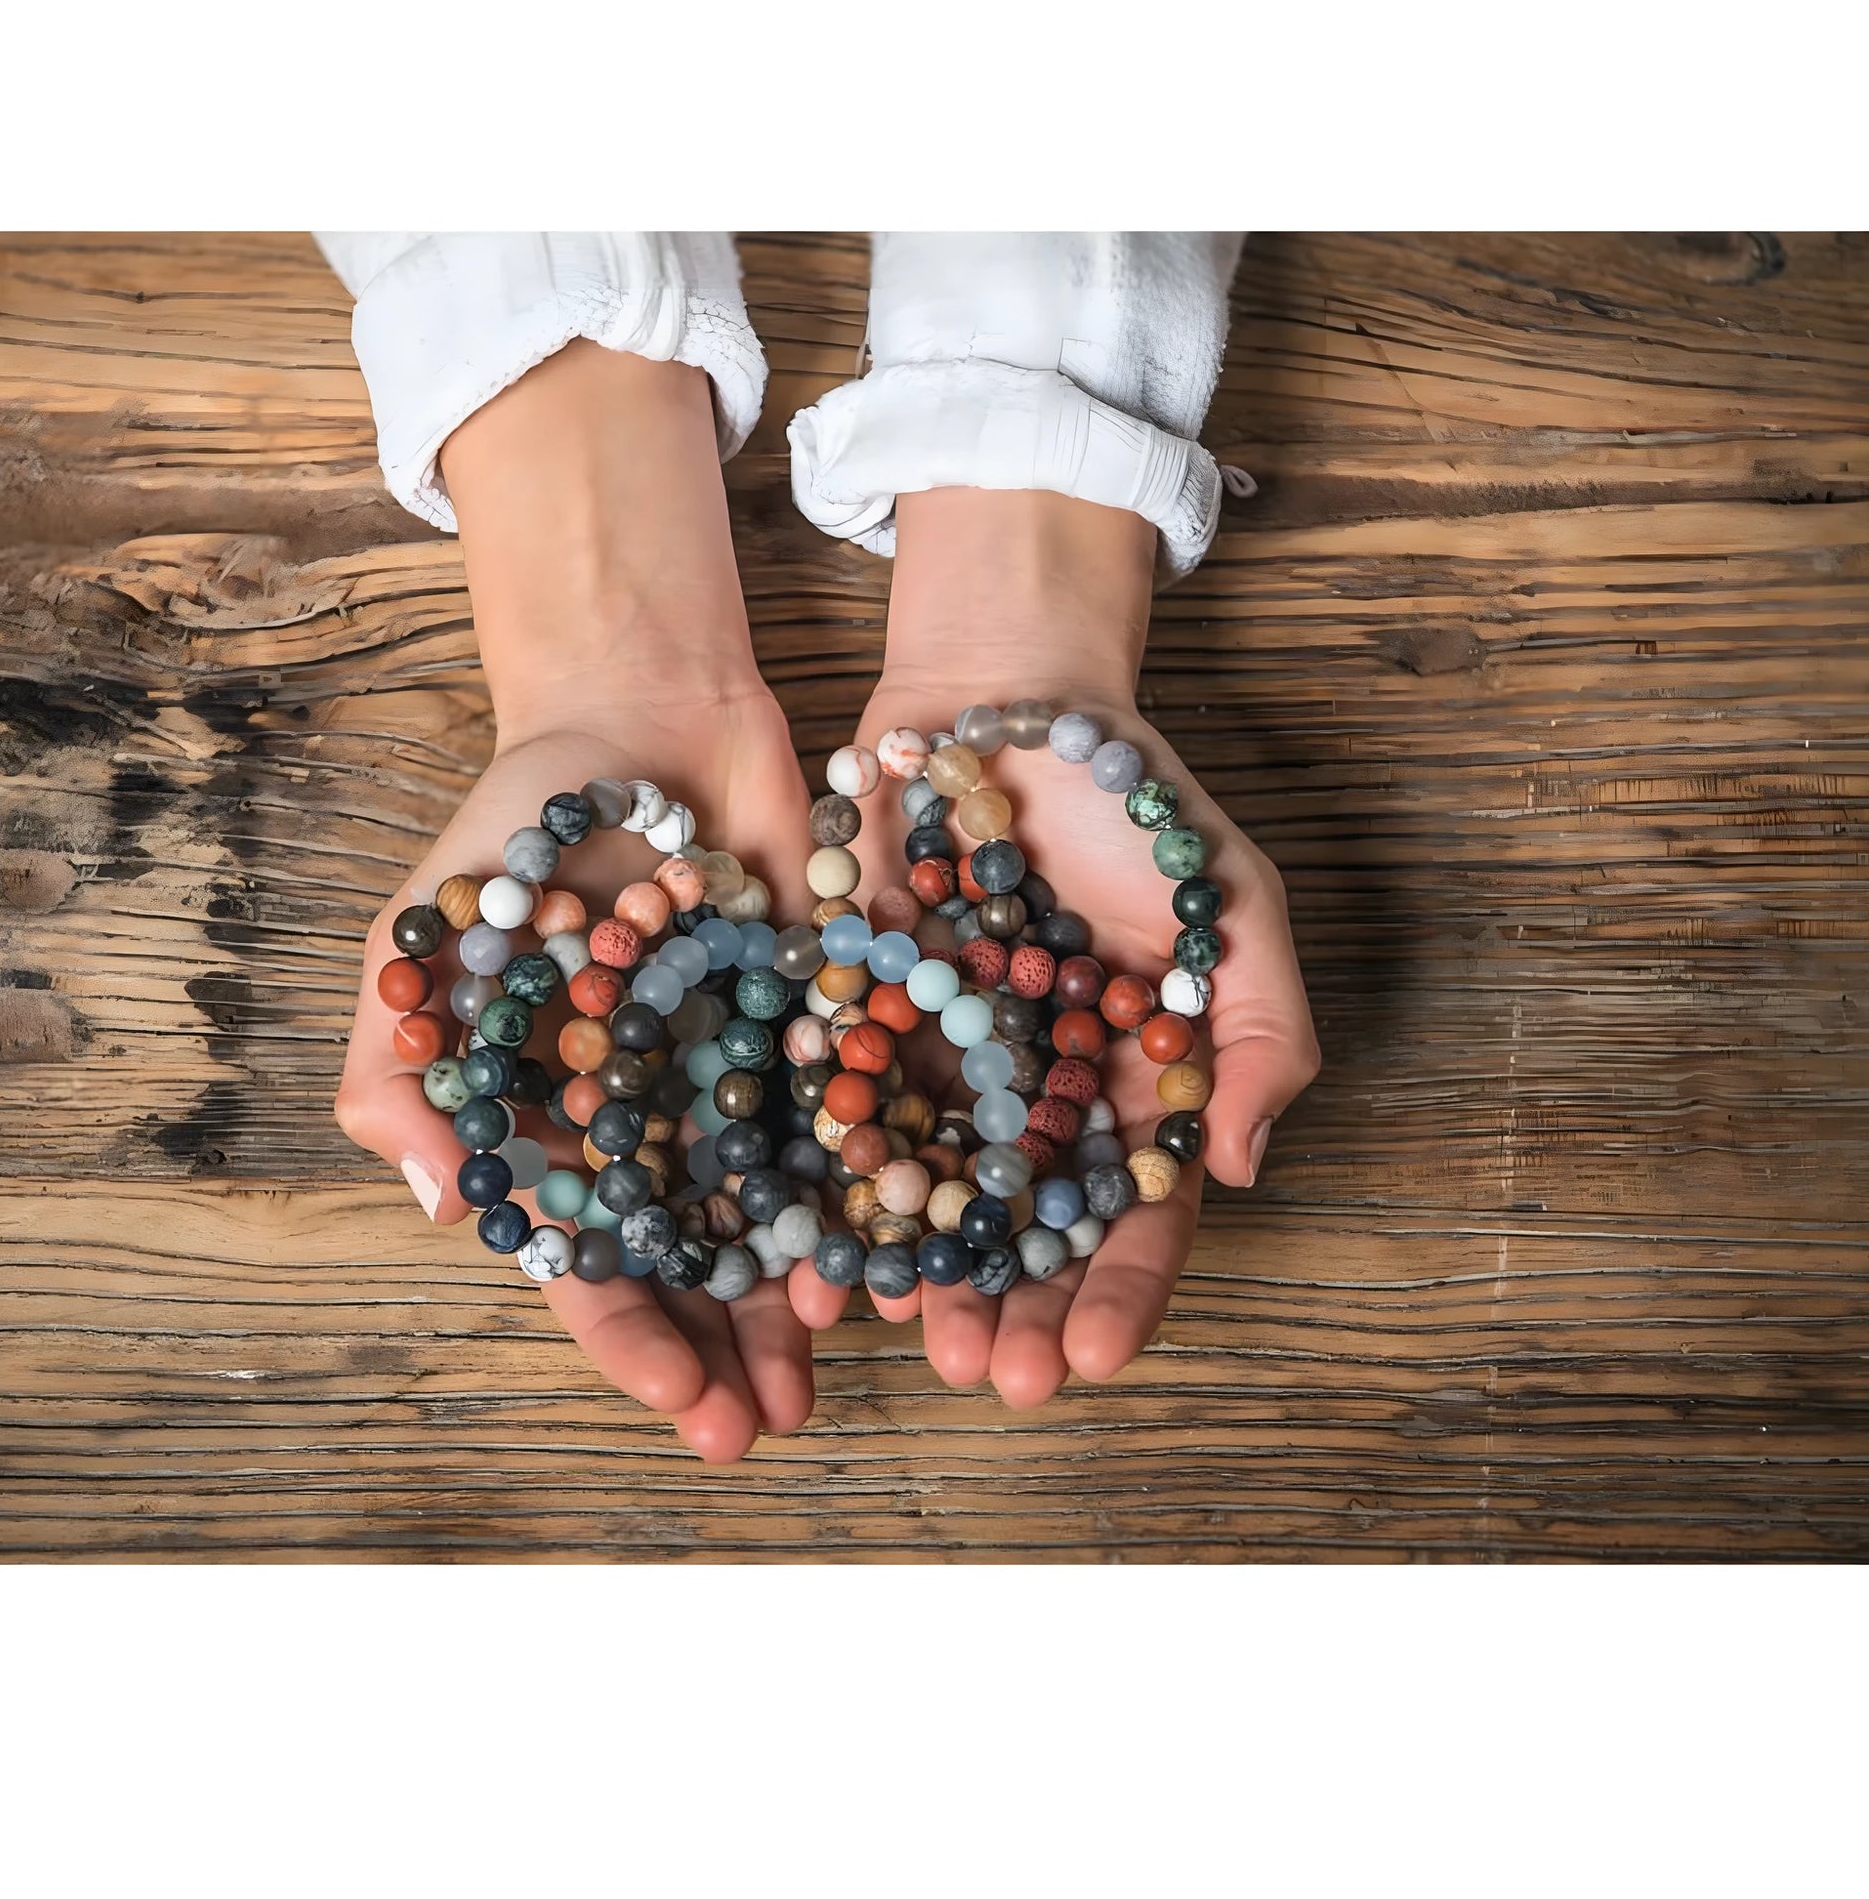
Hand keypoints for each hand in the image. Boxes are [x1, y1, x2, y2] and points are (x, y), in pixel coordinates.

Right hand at [335, 341, 818, 1460]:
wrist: (639, 717)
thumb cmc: (513, 828)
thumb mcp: (425, 938)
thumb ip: (407, 1068)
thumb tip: (448, 1208)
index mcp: (560, 1122)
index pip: (587, 1256)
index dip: (626, 1335)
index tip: (675, 1399)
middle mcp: (656, 1122)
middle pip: (690, 1261)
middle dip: (720, 1351)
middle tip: (763, 1431)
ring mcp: (741, 1080)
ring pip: (774, 1217)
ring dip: (796, 1302)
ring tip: (829, 1377)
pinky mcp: (820, 1028)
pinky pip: (847, 1129)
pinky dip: (864, 1191)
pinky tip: (892, 1252)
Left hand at [787, 489, 1320, 1405]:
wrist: (1002, 698)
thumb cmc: (1134, 801)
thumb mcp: (1232, 904)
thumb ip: (1260, 1034)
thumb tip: (1238, 1172)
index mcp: (1129, 1082)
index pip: (1135, 1211)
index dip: (1122, 1288)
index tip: (1099, 1354)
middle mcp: (1031, 1095)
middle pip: (1026, 1227)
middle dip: (1015, 1306)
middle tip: (994, 1374)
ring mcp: (938, 1066)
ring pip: (927, 1195)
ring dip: (919, 1273)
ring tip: (908, 1335)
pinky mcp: (849, 1024)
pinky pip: (836, 1122)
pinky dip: (825, 1189)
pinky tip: (812, 1256)